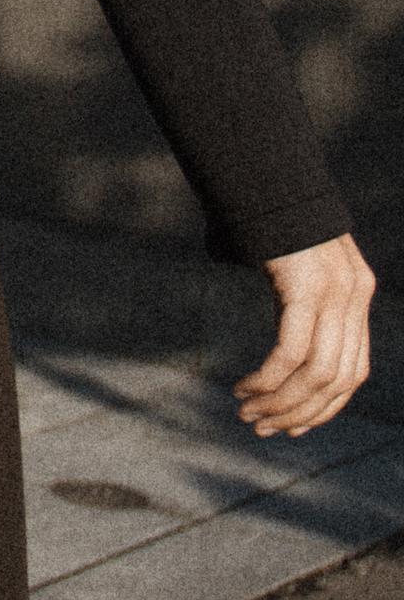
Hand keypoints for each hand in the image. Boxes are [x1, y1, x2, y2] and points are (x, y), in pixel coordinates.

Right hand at [234, 233, 376, 436]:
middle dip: (299, 414)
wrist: (263, 171)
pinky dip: (267, 380)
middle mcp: (353, 297)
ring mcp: (335, 292)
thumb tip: (278, 342)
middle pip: (336, 380)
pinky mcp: (308, 287)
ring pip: (315, 374)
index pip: (352, 372)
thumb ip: (296, 301)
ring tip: (247, 414)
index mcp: (356, 295)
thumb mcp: (291, 265)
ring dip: (279, 403)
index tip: (290, 427)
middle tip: (261, 428)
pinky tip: (243, 388)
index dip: (324, 408)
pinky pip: (291, 353)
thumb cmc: (264, 217)